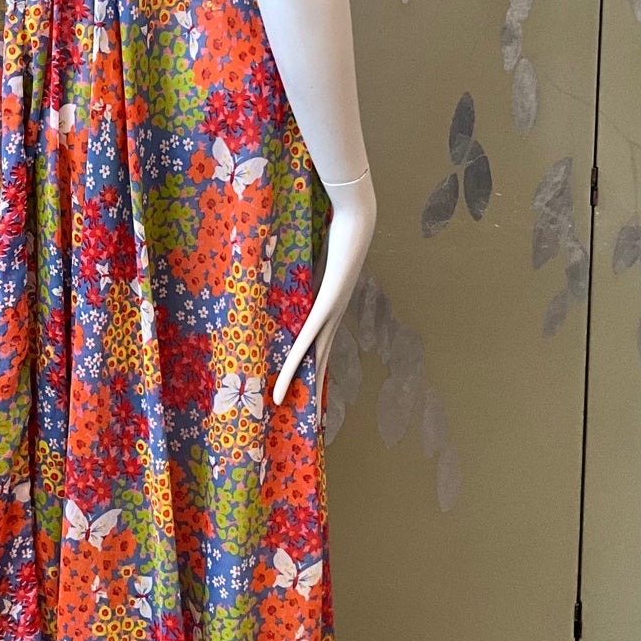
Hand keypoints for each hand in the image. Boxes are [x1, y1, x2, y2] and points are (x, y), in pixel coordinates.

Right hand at [272, 167, 376, 408]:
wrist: (356, 220)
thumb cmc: (337, 231)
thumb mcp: (317, 256)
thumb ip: (307, 267)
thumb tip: (292, 266)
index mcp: (333, 306)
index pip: (323, 344)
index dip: (316, 367)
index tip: (312, 387)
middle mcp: (335, 316)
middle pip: (323, 361)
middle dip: (318, 392)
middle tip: (314, 420)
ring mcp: (331, 314)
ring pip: (314, 361)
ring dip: (305, 389)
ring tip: (303, 416)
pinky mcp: (325, 309)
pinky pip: (304, 345)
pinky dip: (293, 368)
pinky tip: (283, 388)